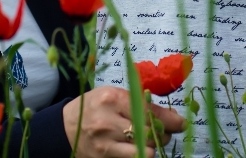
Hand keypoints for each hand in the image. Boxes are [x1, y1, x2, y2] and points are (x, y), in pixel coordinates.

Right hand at [62, 86, 186, 157]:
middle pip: (150, 131)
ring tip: (151, 141)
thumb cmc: (94, 107)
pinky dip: (142, 154)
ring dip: (153, 146)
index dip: (171, 119)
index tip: (181, 124)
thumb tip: (170, 115)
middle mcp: (109, 120)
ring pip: (145, 149)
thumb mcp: (113, 95)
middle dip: (162, 133)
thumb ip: (138, 101)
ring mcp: (106, 142)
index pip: (150, 111)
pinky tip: (140, 149)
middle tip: (163, 132)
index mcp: (113, 98)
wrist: (64, 128)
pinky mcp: (104, 157)